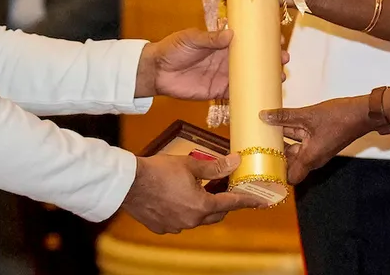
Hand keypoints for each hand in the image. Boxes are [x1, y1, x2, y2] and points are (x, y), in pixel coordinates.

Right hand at [122, 153, 267, 233]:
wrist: (128, 183)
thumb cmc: (158, 171)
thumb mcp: (190, 164)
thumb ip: (215, 167)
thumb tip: (235, 162)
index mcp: (201, 205)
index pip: (231, 203)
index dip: (247, 200)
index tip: (261, 201)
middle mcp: (190, 221)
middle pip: (216, 213)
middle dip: (223, 202)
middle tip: (227, 189)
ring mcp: (175, 227)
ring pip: (197, 218)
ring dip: (202, 206)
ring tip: (199, 190)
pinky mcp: (161, 227)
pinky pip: (179, 221)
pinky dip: (184, 211)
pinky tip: (177, 198)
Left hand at [135, 28, 287, 99]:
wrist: (157, 71)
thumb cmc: (173, 48)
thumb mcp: (192, 39)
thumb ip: (211, 38)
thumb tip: (231, 34)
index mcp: (222, 42)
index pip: (247, 41)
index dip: (263, 41)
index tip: (279, 41)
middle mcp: (227, 59)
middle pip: (253, 60)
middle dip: (270, 60)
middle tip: (285, 61)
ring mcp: (224, 76)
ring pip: (250, 77)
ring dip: (264, 78)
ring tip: (280, 78)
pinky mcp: (218, 91)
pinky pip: (237, 94)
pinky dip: (250, 96)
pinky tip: (264, 98)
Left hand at [261, 96, 370, 183]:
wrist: (362, 113)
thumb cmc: (340, 119)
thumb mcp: (308, 115)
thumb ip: (285, 116)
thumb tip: (264, 115)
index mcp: (309, 158)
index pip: (290, 177)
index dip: (276, 174)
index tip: (262, 164)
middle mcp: (312, 158)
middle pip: (289, 162)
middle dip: (274, 153)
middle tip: (258, 143)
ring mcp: (316, 149)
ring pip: (294, 149)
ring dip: (282, 140)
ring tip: (264, 130)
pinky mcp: (319, 140)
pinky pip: (301, 140)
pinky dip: (291, 133)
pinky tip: (280, 121)